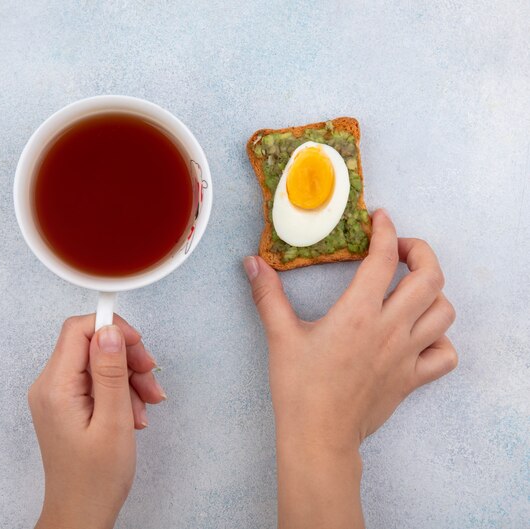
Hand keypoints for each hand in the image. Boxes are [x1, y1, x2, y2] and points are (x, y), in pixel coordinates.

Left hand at [28, 314, 165, 528]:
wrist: (82, 513)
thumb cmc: (95, 478)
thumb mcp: (113, 421)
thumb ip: (110, 372)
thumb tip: (110, 331)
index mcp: (55, 387)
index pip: (78, 330)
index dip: (112, 328)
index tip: (138, 342)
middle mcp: (50, 386)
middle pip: (92, 344)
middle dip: (126, 356)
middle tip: (150, 375)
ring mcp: (58, 395)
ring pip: (99, 362)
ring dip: (129, 376)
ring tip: (148, 402)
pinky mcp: (69, 403)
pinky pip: (97, 381)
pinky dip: (121, 390)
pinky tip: (136, 412)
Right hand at [244, 209, 456, 528]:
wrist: (318, 436)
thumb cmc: (299, 387)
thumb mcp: (280, 335)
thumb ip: (267, 294)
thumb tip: (252, 263)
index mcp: (357, 314)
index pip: (384, 259)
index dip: (385, 230)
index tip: (380, 218)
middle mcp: (389, 329)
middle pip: (429, 277)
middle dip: (421, 251)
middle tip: (401, 249)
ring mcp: (406, 355)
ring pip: (444, 312)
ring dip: (433, 292)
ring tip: (411, 289)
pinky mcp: (412, 378)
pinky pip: (445, 354)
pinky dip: (441, 338)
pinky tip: (420, 334)